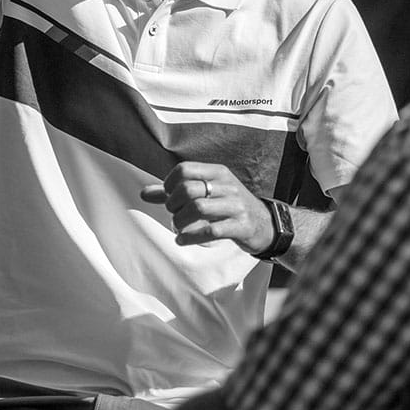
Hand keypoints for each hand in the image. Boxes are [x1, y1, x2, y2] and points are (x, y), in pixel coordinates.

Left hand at [142, 163, 274, 253]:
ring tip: (177, 228)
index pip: (185, 169)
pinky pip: (212, 230)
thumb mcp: (207, 194)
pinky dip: (191, 237)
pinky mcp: (241, 226)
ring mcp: (236, 205)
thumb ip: (175, 193)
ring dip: (180, 221)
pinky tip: (182, 240)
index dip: (169, 184)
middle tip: (173, 215)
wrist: (265, 224)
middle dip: (173, 205)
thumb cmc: (228, 207)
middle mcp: (227, 185)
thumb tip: (144, 193)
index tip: (168, 198)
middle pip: (189, 189)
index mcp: (217, 172)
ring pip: (198, 208)